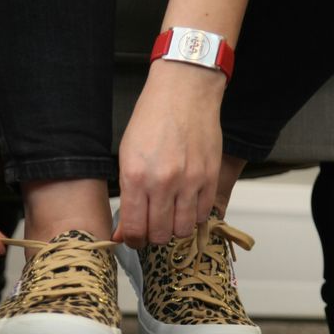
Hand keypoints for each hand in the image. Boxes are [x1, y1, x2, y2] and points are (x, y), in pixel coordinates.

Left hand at [113, 60, 225, 247]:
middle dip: (152, 237)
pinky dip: (195, 216)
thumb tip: (123, 231)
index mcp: (135, 176)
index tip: (133, 239)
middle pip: (159, 234)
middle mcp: (162, 182)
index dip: (132, 240)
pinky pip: (204, 214)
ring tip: (170, 216)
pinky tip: (187, 205)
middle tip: (151, 227)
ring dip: (175, 229)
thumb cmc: (152, 118)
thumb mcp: (127, 155)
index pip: (133, 228)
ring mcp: (189, 181)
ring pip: (183, 229)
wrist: (183, 92)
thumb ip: (127, 195)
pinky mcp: (210, 177)